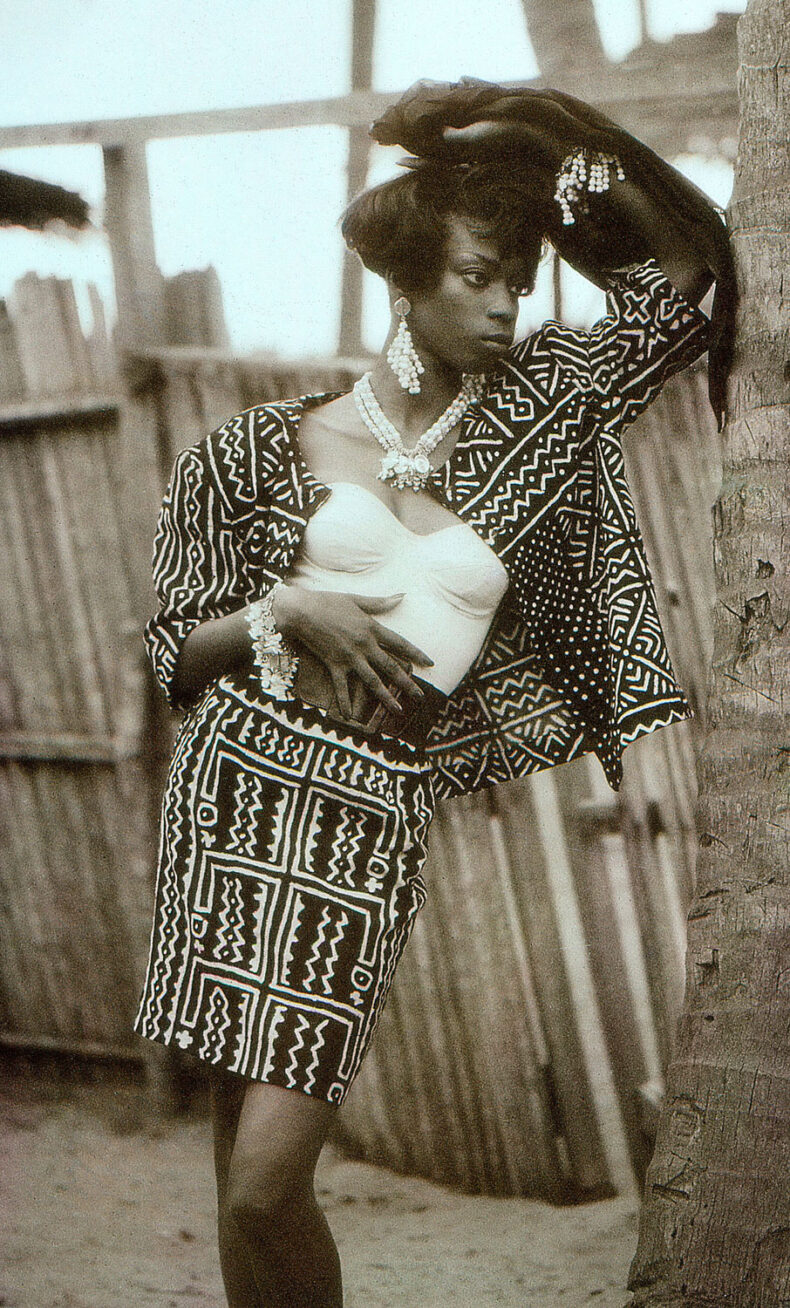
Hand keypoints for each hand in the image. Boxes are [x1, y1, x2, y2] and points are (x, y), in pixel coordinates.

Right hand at [273, 586, 432, 720]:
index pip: (400, 643)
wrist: (302, 610)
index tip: (429, 663)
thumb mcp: (356, 599)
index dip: (416, 654)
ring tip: (398, 710)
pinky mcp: (334, 664)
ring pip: (372, 681)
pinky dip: (345, 702)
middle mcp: (364, 645)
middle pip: (390, 667)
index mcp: (372, 628)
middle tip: (420, 696)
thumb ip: (380, 602)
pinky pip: (341, 687)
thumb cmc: (328, 601)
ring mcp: (349, 657)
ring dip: (386, 697)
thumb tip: (401, 596)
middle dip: (407, 683)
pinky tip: (349, 717)